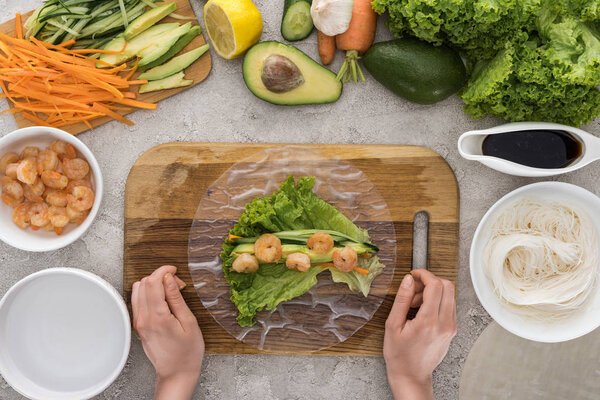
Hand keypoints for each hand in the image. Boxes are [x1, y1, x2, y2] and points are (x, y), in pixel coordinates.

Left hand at [132, 265, 204, 399]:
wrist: (177, 373)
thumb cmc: (188, 351)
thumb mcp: (189, 322)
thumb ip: (176, 298)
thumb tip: (169, 279)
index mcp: (158, 316)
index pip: (153, 282)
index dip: (164, 271)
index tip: (174, 270)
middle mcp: (144, 319)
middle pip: (144, 283)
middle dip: (160, 277)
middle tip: (177, 284)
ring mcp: (139, 323)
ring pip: (137, 290)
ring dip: (153, 284)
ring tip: (170, 292)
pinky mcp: (138, 326)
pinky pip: (137, 302)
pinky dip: (148, 294)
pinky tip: (162, 300)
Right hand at [383, 269, 456, 399]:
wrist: (411, 376)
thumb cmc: (399, 354)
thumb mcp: (393, 325)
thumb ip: (402, 300)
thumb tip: (408, 280)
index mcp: (429, 322)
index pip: (435, 285)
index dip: (424, 274)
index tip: (414, 274)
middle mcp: (445, 323)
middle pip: (448, 286)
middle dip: (430, 281)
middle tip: (414, 289)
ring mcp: (451, 327)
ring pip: (450, 295)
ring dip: (434, 291)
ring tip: (415, 303)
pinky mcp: (452, 330)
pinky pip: (449, 306)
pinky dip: (437, 301)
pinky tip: (422, 310)